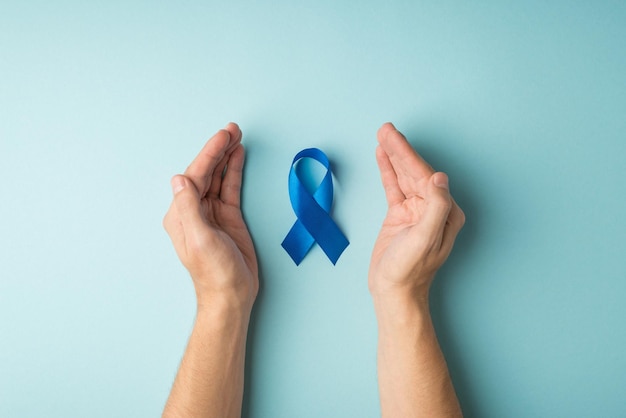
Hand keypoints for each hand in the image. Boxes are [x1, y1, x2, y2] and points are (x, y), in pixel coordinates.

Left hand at [163, 123, 257, 312]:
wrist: (231, 294)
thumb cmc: (215, 273)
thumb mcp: (201, 240)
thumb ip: (190, 208)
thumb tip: (179, 178)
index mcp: (181, 214)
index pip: (195, 176)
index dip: (209, 154)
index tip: (223, 136)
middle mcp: (194, 210)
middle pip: (206, 172)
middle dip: (218, 150)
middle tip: (233, 129)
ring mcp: (211, 212)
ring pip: (218, 177)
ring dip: (226, 156)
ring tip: (237, 136)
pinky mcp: (227, 217)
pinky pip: (229, 188)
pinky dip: (233, 171)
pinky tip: (238, 156)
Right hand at [369, 123, 464, 301]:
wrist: (393, 291)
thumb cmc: (410, 270)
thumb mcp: (424, 239)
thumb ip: (435, 208)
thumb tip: (439, 177)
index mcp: (445, 211)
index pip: (425, 175)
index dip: (407, 154)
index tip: (392, 136)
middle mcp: (433, 207)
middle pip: (414, 171)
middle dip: (399, 149)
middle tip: (385, 128)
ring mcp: (416, 210)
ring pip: (404, 176)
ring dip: (392, 156)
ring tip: (382, 136)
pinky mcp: (401, 215)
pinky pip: (394, 187)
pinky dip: (388, 171)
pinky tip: (381, 156)